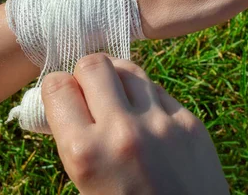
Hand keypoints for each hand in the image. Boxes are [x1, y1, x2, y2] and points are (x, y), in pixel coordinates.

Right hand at [42, 54, 228, 194]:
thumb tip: (64, 103)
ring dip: (116, 80)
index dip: (57, 90)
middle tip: (89, 94)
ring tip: (118, 102)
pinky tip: (146, 120)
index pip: (57, 87)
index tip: (63, 99)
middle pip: (93, 64)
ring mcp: (161, 123)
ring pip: (128, 68)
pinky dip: (145, 98)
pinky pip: (157, 90)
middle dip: (85, 75)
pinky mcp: (190, 122)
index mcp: (86, 153)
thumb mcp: (85, 187)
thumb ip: (74, 142)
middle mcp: (123, 131)